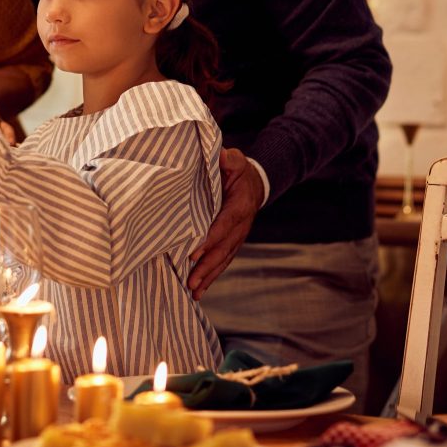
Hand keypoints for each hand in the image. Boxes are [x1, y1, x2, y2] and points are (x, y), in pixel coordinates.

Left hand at [187, 148, 261, 299]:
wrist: (255, 184)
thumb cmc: (239, 171)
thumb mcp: (237, 161)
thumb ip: (231, 160)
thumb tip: (223, 156)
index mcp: (239, 206)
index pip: (224, 225)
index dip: (210, 239)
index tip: (194, 252)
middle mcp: (241, 226)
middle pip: (223, 249)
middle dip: (207, 266)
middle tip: (191, 280)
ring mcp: (238, 237)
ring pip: (223, 259)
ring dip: (209, 276)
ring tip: (194, 291)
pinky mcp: (233, 243)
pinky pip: (223, 261)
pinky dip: (212, 276)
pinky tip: (200, 290)